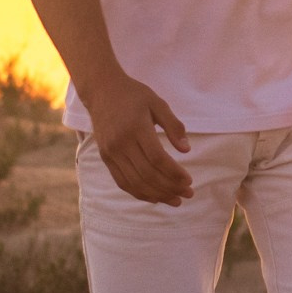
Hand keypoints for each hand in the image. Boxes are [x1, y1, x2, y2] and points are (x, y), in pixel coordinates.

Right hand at [85, 70, 194, 204]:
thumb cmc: (134, 95)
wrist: (102, 91)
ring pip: (134, 182)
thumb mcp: (158, 103)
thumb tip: (187, 150)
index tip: (189, 180)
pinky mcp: (105, 158)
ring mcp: (111, 153)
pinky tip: (155, 197)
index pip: (157, 158)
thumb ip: (174, 126)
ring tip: (176, 200)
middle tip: (188, 194)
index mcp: (136, 128)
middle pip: (147, 174)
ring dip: (157, 195)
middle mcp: (121, 144)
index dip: (174, 173)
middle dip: (170, 188)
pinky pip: (122, 182)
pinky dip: (139, 192)